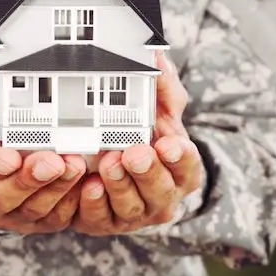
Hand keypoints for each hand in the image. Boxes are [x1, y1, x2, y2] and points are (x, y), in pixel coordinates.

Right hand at [0, 50, 85, 234]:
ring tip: (76, 166)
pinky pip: (56, 217)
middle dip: (29, 180)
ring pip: (33, 209)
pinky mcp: (37, 220)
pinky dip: (72, 202)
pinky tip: (87, 183)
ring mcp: (10, 214)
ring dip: (56, 190)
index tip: (9, 157)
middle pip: (2, 196)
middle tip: (53, 161)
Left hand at [73, 52, 201, 235]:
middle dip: (147, 172)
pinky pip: (101, 218)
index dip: (180, 157)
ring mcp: (135, 211)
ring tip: (109, 164)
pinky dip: (94, 204)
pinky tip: (88, 187)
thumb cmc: (144, 137)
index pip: (188, 166)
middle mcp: (162, 195)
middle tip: (134, 153)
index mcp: (180, 169)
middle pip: (160, 190)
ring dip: (120, 186)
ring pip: (131, 207)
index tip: (169, 143)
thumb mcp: (157, 109)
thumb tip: (156, 55)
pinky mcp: (106, 221)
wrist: (110, 162)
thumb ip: (161, 85)